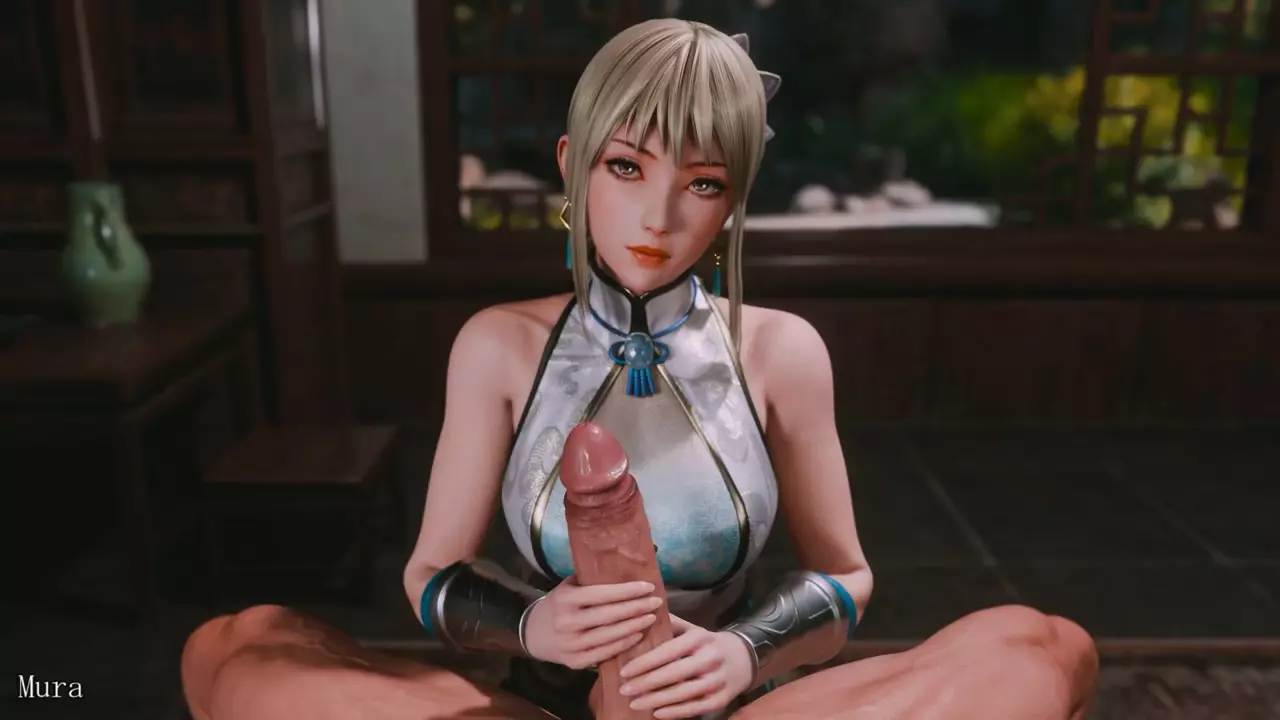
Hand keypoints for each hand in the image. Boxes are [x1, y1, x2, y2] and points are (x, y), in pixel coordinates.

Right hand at [522, 575, 662, 669]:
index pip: (603, 594)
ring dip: (634, 626)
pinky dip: (624, 644)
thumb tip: (625, 566)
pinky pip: (605, 653)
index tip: (648, 586)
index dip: (628, 591)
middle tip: (656, 601)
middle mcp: (568, 622)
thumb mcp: (568, 587)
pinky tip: (637, 635)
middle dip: (637, 608)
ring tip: (651, 617)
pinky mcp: (575, 662)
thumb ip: (590, 580)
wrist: (534, 634)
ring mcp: (572, 644)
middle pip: (610, 615)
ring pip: (610, 635)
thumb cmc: (559, 605)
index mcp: (566, 599)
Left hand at [618, 615, 753, 718]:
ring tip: (634, 703)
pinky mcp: (721, 700)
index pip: (667, 652)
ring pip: (681, 694)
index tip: (624, 671)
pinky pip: (694, 708)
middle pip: (672, 674)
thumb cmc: (708, 644)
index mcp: (699, 639)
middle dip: (645, 683)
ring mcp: (716, 681)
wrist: (744, 658)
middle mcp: (709, 659)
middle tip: (624, 689)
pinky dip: (674, 712)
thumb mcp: (693, 629)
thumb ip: (670, 623)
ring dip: (655, 700)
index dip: (644, 663)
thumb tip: (643, 613)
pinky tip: (656, 713)